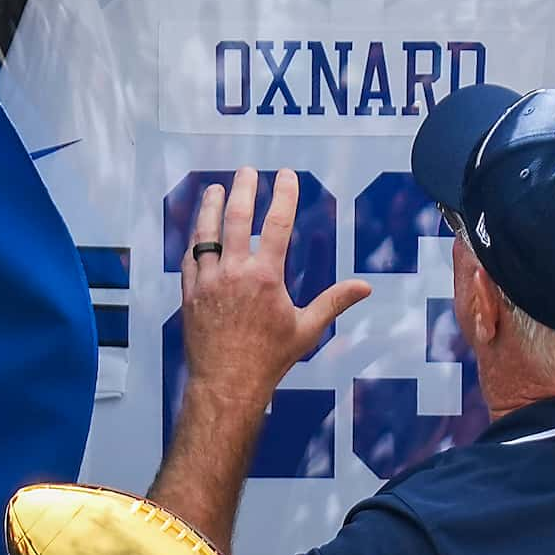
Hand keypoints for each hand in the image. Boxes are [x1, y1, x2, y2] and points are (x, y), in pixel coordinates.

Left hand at [179, 169, 369, 414]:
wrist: (227, 384)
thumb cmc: (269, 359)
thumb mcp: (307, 329)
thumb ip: (334, 302)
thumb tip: (366, 287)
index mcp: (265, 277)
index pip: (278, 224)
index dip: (284, 195)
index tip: (286, 175)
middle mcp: (234, 273)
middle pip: (238, 218)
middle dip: (244, 189)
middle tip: (248, 171)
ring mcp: (208, 281)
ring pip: (206, 233)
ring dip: (211, 208)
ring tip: (215, 189)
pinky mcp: (189, 294)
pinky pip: (190, 259)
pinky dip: (195, 242)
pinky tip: (199, 233)